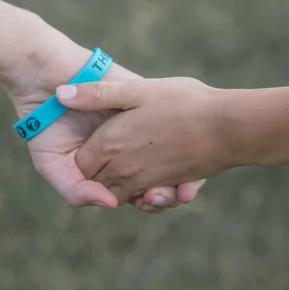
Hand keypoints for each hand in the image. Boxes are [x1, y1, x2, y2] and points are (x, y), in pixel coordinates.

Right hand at [0, 39, 204, 211]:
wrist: (42, 79)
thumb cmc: (45, 125)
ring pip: (172, 153)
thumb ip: (76, 191)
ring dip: (178, 168)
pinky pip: (170, 120)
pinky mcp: (143, 99)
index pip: (141, 190)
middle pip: (161, 175)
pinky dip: (178, 135)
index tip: (153, 201)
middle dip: (168, 189)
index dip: (152, 200)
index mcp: (112, 163)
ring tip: (174, 178)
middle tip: (164, 193)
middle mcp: (130, 146)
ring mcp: (139, 124)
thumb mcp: (53, 165)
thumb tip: (111, 205)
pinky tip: (177, 144)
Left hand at [55, 78, 233, 203]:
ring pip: (116, 194)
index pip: (79, 162)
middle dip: (95, 171)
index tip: (92, 135)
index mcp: (110, 145)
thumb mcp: (137, 89)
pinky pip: (141, 200)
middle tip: (109, 147)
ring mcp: (143, 183)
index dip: (82, 151)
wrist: (229, 127)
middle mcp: (122, 170)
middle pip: (94, 181)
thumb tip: (59, 93)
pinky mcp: (163, 188)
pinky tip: (149, 175)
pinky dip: (140, 193)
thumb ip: (96, 94)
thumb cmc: (184, 102)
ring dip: (116, 184)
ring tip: (129, 160)